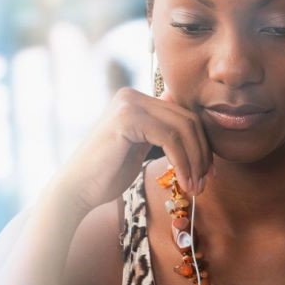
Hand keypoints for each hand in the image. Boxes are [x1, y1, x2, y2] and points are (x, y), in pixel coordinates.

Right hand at [56, 87, 212, 213]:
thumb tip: (198, 138)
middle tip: (205, 182)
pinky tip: (183, 182)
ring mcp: (129, 104)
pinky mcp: (127, 119)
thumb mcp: (141, 148)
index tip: (207, 173)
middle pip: (187, 119)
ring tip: (196, 187)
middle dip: (202, 153)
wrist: (78, 188)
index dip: (202, 144)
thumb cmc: (108, 174)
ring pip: (182, 128)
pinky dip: (183, 162)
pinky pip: (170, 138)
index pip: (184, 115)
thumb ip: (161, 136)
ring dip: (195, 161)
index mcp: (137, 100)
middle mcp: (132, 95)